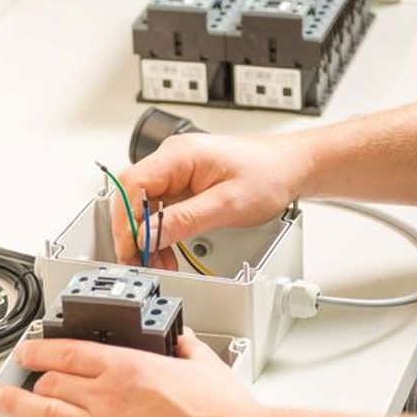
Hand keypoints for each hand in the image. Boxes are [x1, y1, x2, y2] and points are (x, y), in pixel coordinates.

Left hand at [0, 331, 267, 416]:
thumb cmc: (228, 415)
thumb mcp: (204, 363)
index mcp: (128, 367)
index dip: (39, 351)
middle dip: (31, 381)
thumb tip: (180, 338)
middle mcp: (109, 396)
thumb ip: (184, 347)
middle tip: (16, 381)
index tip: (28, 351)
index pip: (68, 352)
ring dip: (14, 408)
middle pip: (50, 383)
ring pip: (44, 415)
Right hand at [112, 131, 311, 265]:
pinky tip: (165, 251)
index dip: (125, 220)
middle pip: (132, 197)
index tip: (130, 248)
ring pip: (142, 207)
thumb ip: (184, 221)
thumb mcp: (227, 204)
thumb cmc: (268, 175)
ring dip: (146, 238)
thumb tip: (147, 236)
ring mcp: (175, 172)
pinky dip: (158, 234)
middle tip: (139, 262)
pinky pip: (158, 211)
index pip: (132, 185)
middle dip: (133, 234)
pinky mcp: (181, 185)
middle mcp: (172, 160)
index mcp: (179, 155)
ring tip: (157, 261)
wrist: (291, 168)